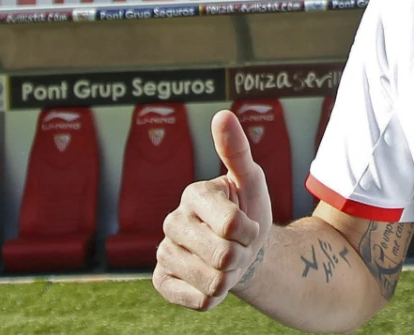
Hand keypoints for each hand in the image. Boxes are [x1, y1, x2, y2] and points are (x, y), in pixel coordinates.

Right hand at [154, 111, 272, 310]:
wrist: (245, 251)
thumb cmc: (248, 212)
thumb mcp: (251, 181)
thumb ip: (237, 150)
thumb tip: (222, 114)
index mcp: (193, 194)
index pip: (231, 225)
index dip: (250, 230)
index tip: (248, 224)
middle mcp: (172, 222)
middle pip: (222, 255)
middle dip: (242, 255)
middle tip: (239, 246)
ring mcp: (164, 253)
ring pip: (213, 281)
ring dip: (230, 276)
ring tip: (227, 262)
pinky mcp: (162, 282)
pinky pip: (198, 300)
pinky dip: (215, 296)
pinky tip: (212, 280)